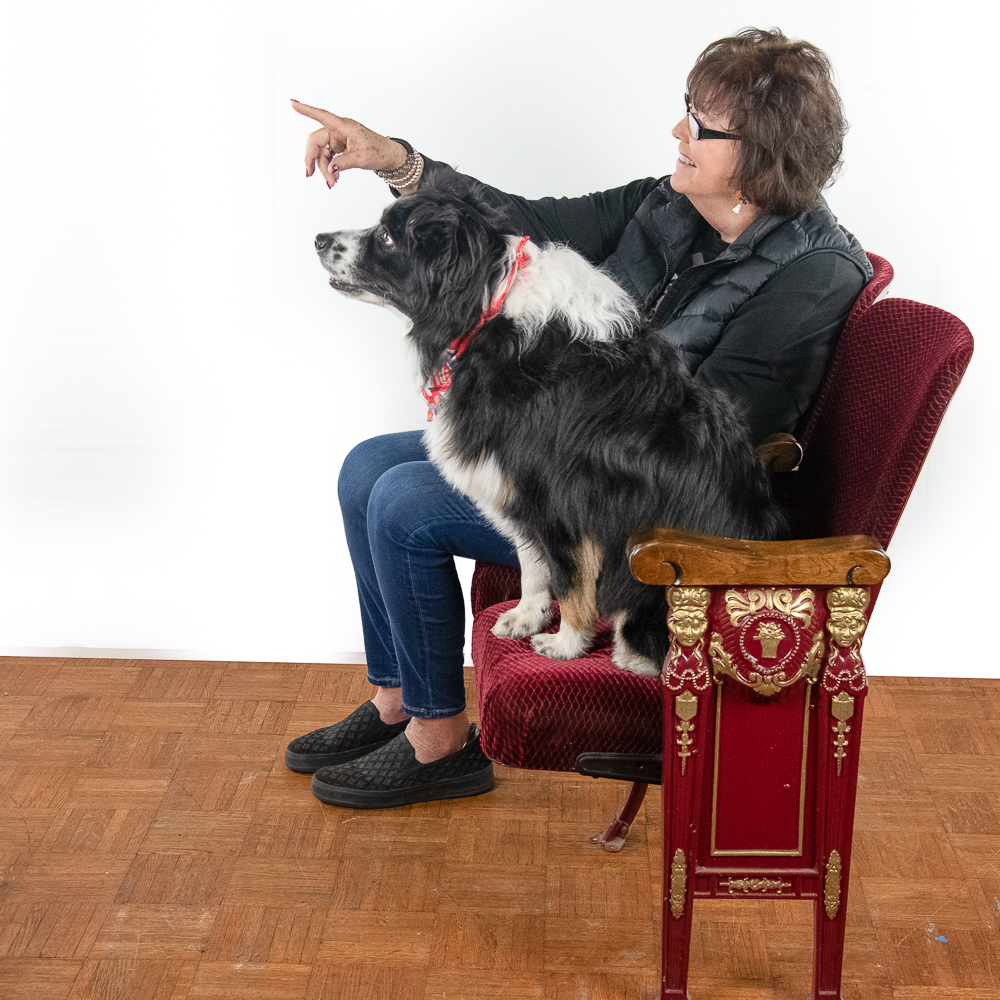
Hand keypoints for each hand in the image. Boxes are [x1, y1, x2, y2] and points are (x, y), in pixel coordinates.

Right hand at [290, 100, 407, 188]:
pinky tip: (333, 178)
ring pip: (321, 152)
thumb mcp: (361, 158)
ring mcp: (338, 138)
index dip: (306, 110)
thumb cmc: (378, 151)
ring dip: (323, 168)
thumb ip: (344, 163)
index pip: (322, 116)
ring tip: (332, 183)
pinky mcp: (339, 147)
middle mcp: (338, 130)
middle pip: (317, 141)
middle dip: (313, 159)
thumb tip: (330, 169)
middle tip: (309, 175)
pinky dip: (329, 168)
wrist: (388, 156)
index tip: (292, 103)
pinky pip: (328, 157)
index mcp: (344, 126)